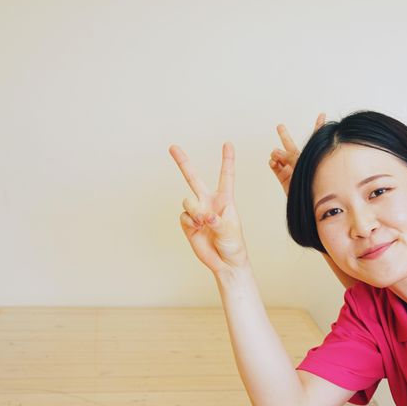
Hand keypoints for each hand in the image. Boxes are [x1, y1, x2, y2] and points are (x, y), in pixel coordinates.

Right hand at [169, 143, 247, 275]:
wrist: (225, 262)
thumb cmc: (234, 244)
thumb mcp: (230, 231)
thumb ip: (217, 221)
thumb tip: (204, 215)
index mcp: (225, 199)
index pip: (226, 176)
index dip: (227, 159)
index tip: (228, 143)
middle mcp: (209, 202)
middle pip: (193, 178)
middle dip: (183, 162)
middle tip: (172, 146)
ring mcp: (197, 212)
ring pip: (187, 201)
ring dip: (194, 211)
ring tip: (204, 223)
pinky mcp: (188, 223)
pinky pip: (184, 216)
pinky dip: (190, 223)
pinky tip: (198, 229)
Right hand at [268, 113, 325, 195]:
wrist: (311, 206)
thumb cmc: (314, 187)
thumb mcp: (304, 166)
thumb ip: (290, 158)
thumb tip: (274, 151)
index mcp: (312, 157)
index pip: (316, 139)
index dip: (319, 126)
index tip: (322, 114)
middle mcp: (302, 162)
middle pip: (291, 146)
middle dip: (285, 136)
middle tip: (280, 126)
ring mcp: (293, 170)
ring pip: (281, 157)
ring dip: (276, 154)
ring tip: (275, 153)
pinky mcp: (285, 179)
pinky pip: (276, 169)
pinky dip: (273, 164)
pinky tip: (272, 162)